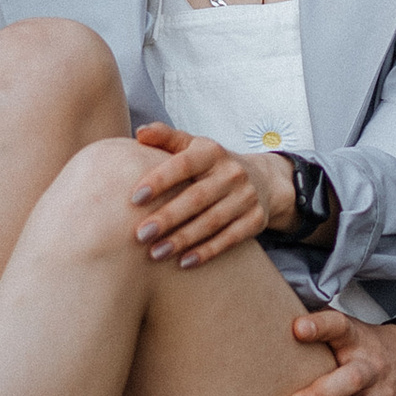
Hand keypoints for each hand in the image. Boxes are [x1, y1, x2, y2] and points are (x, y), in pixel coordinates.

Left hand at [128, 124, 272, 267]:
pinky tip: (184, 262)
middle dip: (167, 217)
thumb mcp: (193, 146)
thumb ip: (166, 138)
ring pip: (212, 221)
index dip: (159, 180)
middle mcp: (232, 173)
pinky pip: (230, 238)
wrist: (262, 180)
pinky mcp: (256, 220)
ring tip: (156, 253)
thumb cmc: (212, 165)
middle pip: (197, 197)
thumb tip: (140, 132)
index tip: (134, 198)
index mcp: (212, 152)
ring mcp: (247, 197)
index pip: (184, 164)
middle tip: (140, 235)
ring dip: (183, 239)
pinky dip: (207, 251)